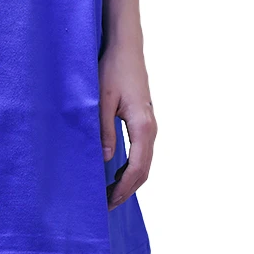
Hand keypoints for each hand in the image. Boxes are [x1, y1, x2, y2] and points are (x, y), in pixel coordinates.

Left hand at [99, 39, 156, 209]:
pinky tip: (116, 171)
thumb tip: (106, 159)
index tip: (108, 203)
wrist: (126, 47)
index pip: (137, 169)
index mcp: (143, 126)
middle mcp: (151, 128)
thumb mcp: (101, 99)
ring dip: (129, 180)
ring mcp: (149, 124)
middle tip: (106, 206)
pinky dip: (131, 167)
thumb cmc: (113, 69)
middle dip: (127, 191)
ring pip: (144, 162)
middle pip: (143, 170)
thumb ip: (104, 129)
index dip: (123, 190)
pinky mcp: (143, 120)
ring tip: (109, 193)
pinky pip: (141, 151)